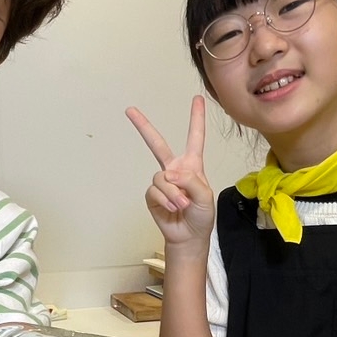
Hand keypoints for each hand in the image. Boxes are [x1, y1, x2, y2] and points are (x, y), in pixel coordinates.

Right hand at [126, 95, 215, 249]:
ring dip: (174, 193)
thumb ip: (192, 180)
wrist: (189, 237)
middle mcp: (174, 169)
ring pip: (161, 177)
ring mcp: (162, 182)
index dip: (196, 118)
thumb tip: (170, 173)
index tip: (197, 98)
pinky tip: (173, 208)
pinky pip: (155, 191)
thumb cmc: (201, 216)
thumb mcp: (206, 196)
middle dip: (143, 126)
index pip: (195, 137)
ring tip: (183, 205)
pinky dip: (165, 200)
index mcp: (192, 165)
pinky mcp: (152, 195)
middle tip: (130, 110)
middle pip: (157, 143)